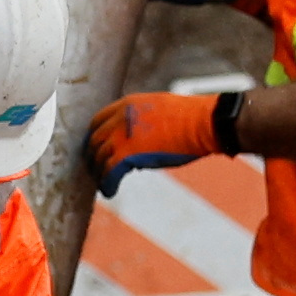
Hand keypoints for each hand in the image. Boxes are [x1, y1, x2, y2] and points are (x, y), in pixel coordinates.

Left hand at [84, 88, 225, 192]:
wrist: (202, 123)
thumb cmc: (191, 117)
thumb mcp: (159, 109)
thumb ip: (141, 120)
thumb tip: (138, 139)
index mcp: (126, 104)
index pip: (98, 121)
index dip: (95, 137)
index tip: (97, 149)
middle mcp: (119, 118)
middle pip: (95, 140)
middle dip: (93, 156)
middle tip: (96, 169)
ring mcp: (121, 136)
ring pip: (99, 158)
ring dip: (99, 173)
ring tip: (103, 183)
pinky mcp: (127, 155)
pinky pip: (108, 173)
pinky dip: (107, 184)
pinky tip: (110, 191)